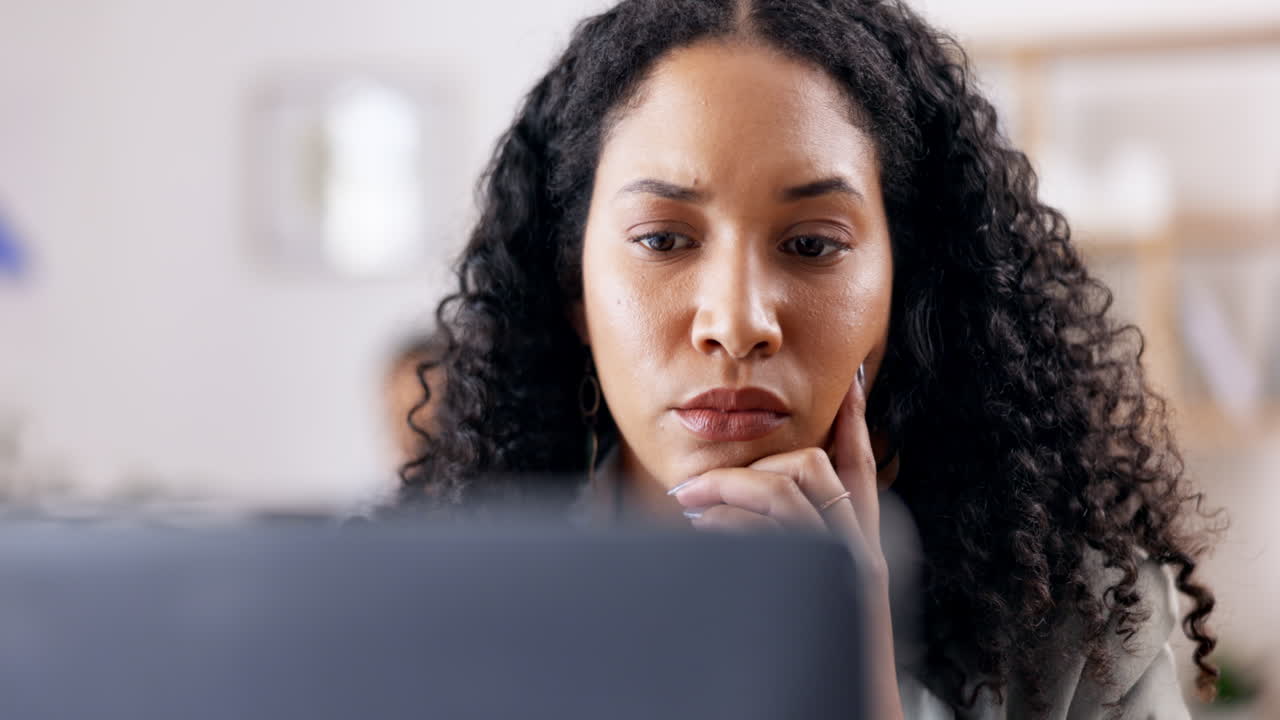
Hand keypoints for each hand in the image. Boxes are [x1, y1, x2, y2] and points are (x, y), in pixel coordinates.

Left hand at [668, 363, 902, 719]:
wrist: (858, 714)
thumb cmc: (829, 656)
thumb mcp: (823, 595)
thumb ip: (796, 552)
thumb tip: (731, 523)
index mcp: (865, 546)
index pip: (860, 466)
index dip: (854, 418)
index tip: (849, 378)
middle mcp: (863, 550)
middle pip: (813, 467)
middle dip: (750, 466)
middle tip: (694, 487)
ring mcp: (849, 567)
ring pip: (790, 491)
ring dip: (728, 489)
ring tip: (687, 503)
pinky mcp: (831, 586)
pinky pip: (776, 531)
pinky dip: (731, 522)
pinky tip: (703, 529)